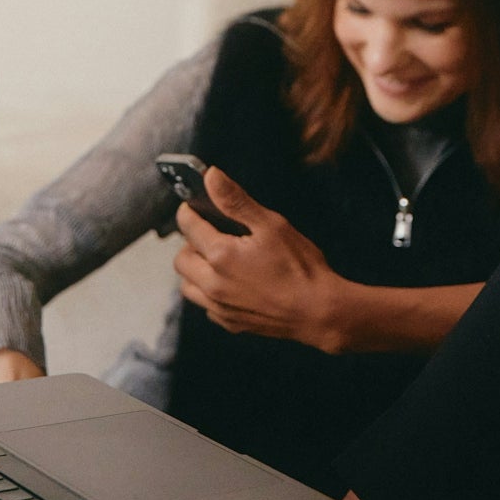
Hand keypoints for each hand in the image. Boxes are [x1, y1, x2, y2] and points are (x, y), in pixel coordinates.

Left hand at [174, 166, 343, 350]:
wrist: (319, 311)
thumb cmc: (300, 266)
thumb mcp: (271, 225)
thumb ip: (236, 201)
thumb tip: (211, 177)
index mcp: (221, 255)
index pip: (188, 226)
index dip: (189, 211)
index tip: (194, 206)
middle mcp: (213, 284)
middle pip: (180, 259)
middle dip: (190, 242)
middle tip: (211, 233)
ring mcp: (219, 307)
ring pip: (188, 285)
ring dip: (195, 269)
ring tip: (218, 259)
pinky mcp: (229, 323)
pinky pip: (206, 305)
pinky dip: (210, 292)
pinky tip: (231, 283)